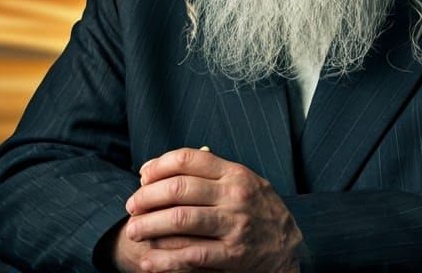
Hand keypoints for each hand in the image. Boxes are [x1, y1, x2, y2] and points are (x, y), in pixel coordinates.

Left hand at [113, 148, 301, 271]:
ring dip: (149, 226)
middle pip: (178, 189)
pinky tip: (148, 262)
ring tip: (133, 231)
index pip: (188, 158)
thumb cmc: (257, 210)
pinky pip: (191, 255)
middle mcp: (235, 196)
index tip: (142, 177)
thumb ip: (207, 173)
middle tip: (131, 207)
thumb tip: (154, 169)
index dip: (159, 165)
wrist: (291, 249)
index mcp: (235, 173)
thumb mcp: (242, 182)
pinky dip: (165, 260)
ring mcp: (235, 225)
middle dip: (146, 198)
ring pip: (180, 220)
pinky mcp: (234, 255)